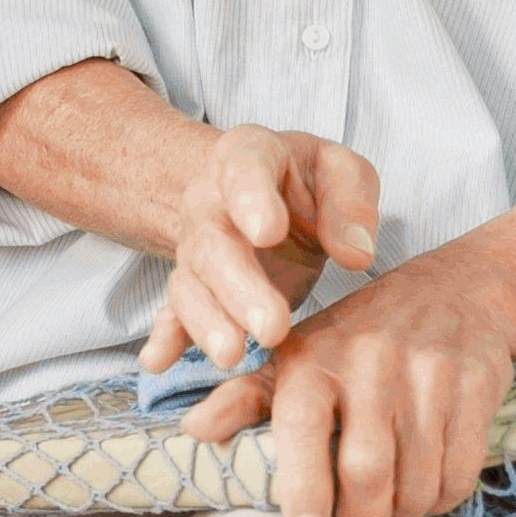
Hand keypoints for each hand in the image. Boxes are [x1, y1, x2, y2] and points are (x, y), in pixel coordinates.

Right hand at [138, 120, 380, 388]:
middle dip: (239, 287)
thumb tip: (357, 254)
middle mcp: (209, 201)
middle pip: (214, 242)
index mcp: (248, 156)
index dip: (252, 199)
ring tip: (232, 355)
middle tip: (272, 325)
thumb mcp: (342, 173)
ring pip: (192, 283)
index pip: (244, 171)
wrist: (259, 196)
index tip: (268, 232)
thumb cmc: (307, 181)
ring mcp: (195, 246)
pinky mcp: (194, 286)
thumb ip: (351, 204)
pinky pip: (174, 310)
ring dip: (208, 321)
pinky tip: (158, 360)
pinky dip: (167, 336)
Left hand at [185, 225, 515, 516]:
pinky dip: (442, 497)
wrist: (457, 292)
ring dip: (404, 512)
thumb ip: (246, 397)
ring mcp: (429, 374)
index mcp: (316, 357)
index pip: (303, 427)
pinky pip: (459, 471)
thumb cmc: (361, 337)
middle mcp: (371, 361)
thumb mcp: (297, 354)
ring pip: (416, 479)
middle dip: (362, 516)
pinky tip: (428, 488)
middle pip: (366, 469)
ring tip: (393, 508)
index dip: (304, 488)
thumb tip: (194, 432)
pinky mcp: (476, 387)